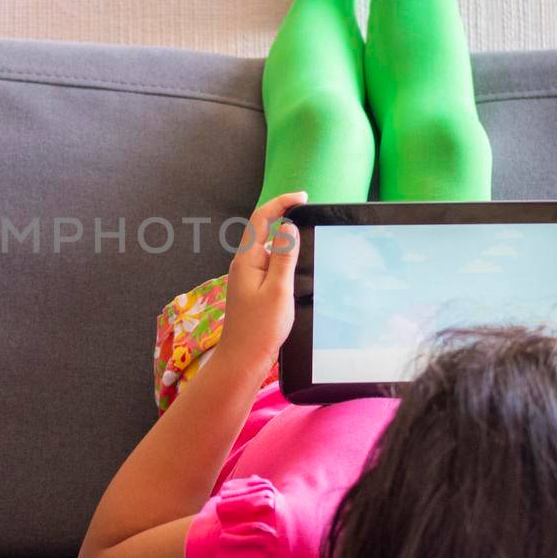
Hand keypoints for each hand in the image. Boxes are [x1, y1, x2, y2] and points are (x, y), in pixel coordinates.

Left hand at [221, 192, 306, 372]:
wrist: (243, 359)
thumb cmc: (259, 329)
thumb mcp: (278, 289)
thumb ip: (284, 257)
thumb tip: (288, 227)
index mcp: (247, 260)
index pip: (262, 219)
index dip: (281, 203)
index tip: (303, 198)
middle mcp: (245, 265)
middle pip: (266, 232)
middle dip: (288, 225)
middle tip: (313, 226)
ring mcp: (248, 278)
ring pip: (271, 252)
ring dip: (289, 249)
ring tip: (308, 257)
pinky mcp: (254, 290)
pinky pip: (271, 268)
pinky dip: (286, 266)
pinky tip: (299, 278)